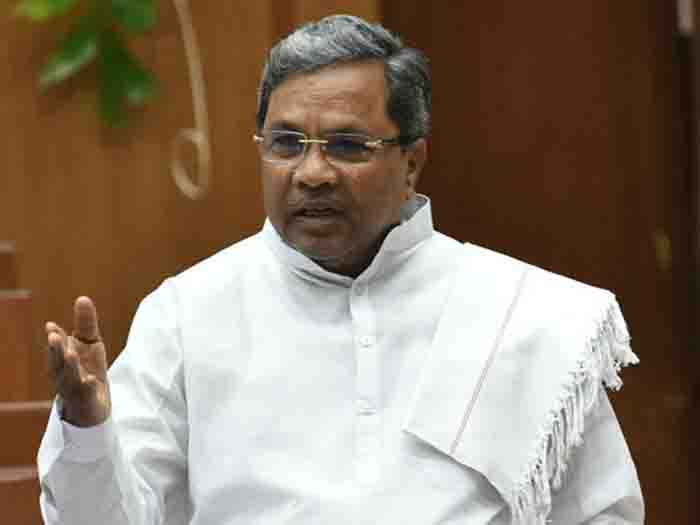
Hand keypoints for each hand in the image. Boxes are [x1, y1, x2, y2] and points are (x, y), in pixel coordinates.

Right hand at [46, 297, 110, 426]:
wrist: (91, 408)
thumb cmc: (87, 371)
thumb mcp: (89, 345)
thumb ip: (86, 324)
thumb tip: (82, 298)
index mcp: (65, 358)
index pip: (58, 346)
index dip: (56, 337)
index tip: (52, 326)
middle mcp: (65, 374)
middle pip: (59, 361)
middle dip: (56, 349)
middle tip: (54, 336)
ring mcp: (75, 389)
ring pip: (69, 377)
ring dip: (69, 366)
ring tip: (71, 353)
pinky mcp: (87, 401)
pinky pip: (86, 395)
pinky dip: (86, 387)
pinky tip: (90, 381)